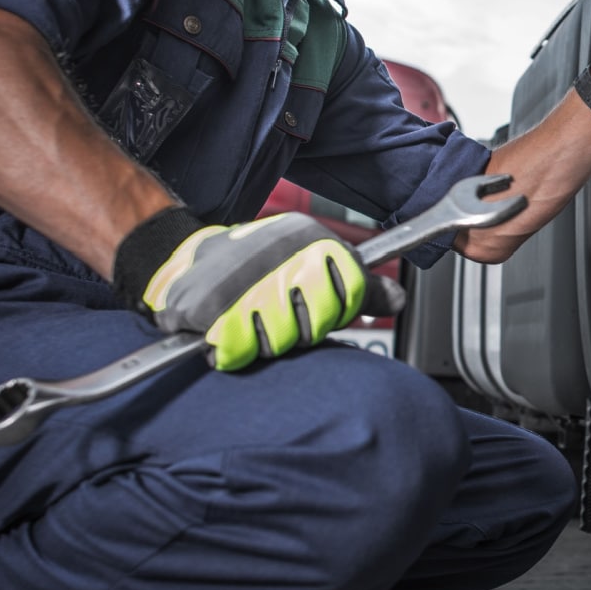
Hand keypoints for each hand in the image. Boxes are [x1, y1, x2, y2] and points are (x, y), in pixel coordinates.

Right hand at [113, 209, 404, 370]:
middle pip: (316, 324)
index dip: (334, 311)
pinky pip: (237, 351)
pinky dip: (231, 350)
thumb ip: (359, 288)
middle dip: (298, 330)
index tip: (314, 306)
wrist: (191, 258)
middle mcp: (279, 253)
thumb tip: (399, 301)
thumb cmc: (261, 267)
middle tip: (276, 313)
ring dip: (264, 340)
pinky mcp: (206, 307)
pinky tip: (227, 329)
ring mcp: (243, 279)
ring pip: (279, 341)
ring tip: (250, 317)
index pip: (353, 292)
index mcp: (311, 238)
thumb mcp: (315, 266)